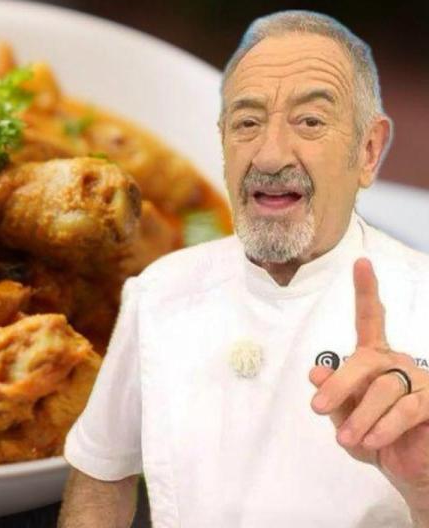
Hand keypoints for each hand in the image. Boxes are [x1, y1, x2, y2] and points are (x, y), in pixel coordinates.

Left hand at [309, 258, 428, 512]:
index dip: (366, 291)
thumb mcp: (344, 418)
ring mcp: (421, 380)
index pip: (371, 320)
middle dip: (340, 384)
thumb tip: (316, 372)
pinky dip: (383, 426)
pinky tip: (371, 442)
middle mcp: (399, 362)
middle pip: (365, 361)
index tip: (361, 263)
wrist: (408, 471)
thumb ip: (333, 395)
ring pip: (384, 388)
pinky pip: (406, 409)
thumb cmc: (374, 439)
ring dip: (360, 416)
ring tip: (346, 439)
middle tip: (316, 408)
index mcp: (375, 358)